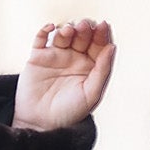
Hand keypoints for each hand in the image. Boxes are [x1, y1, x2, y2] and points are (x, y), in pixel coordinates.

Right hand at [12, 17, 115, 131]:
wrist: (42, 124)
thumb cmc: (70, 113)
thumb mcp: (91, 94)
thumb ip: (103, 71)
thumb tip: (112, 46)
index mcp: (91, 67)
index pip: (99, 45)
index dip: (102, 34)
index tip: (103, 25)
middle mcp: (74, 58)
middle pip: (82, 36)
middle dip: (85, 28)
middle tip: (85, 26)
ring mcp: (56, 56)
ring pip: (63, 34)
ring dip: (68, 28)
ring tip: (69, 31)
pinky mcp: (38, 57)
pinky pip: (41, 38)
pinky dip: (45, 30)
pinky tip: (51, 27)